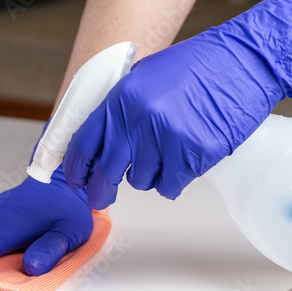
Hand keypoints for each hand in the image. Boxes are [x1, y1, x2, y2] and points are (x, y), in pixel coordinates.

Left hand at [64, 0, 290, 208]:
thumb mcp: (143, 77)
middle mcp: (137, 120)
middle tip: (100, 198)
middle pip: (106, 172)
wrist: (243, 63)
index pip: (84, 143)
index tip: (76, 181)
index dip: (76, 168)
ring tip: (165, 154)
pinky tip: (181, 163)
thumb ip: (120, 108)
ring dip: (148, 175)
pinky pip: (169, 186)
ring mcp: (165, 138)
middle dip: (101, 191)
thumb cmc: (196, 67)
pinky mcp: (192, 155)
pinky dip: (172, 181)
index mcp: (120, 99)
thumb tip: (101, 140)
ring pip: (140, 181)